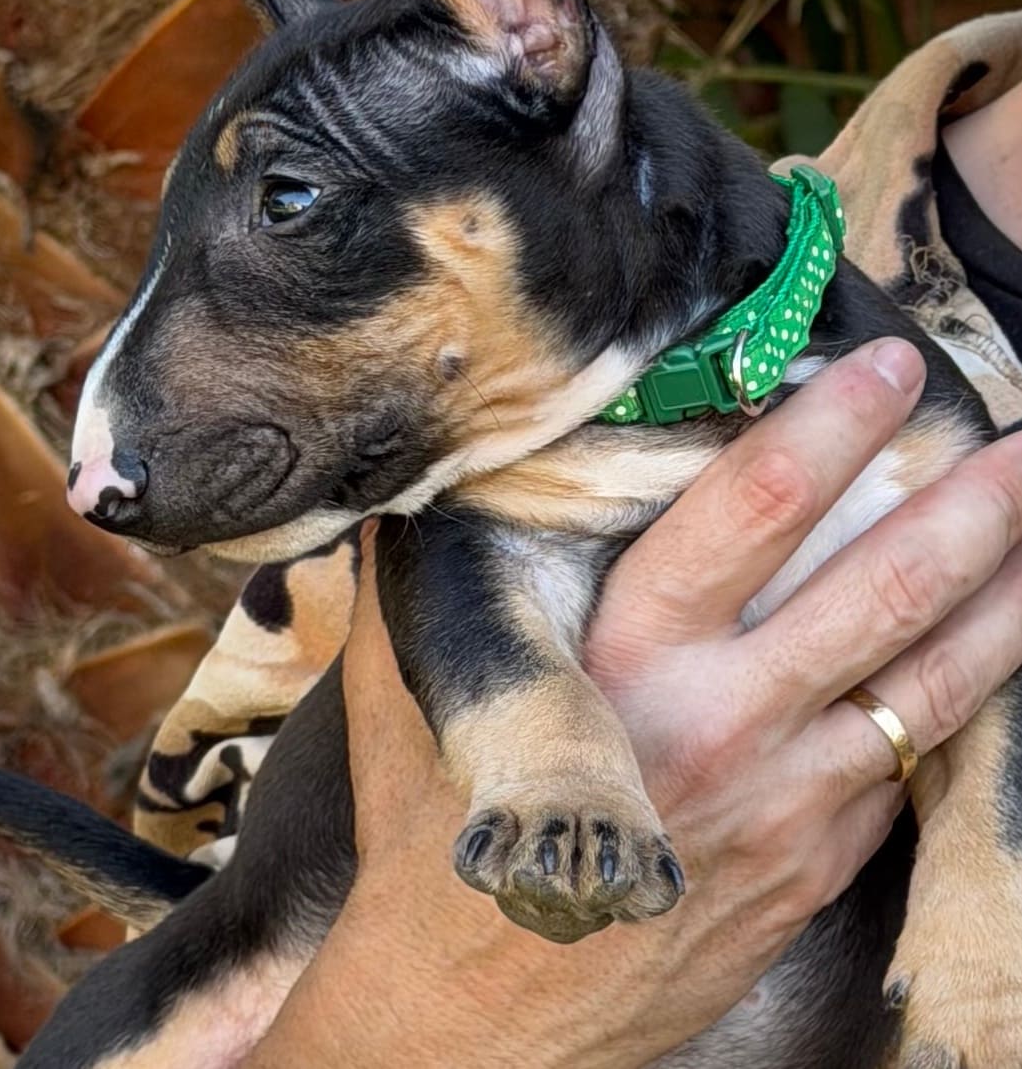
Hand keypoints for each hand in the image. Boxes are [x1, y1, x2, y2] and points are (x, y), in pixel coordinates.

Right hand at [247, 339, 1021, 1067]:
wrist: (482, 1021)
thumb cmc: (439, 849)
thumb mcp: (414, 701)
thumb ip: (425, 585)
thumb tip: (420, 484)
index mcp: (628, 665)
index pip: (752, 514)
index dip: (826, 428)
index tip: (881, 372)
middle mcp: (726, 725)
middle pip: (876, 592)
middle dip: (963, 505)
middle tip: (1016, 436)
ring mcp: (789, 806)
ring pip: (929, 685)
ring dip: (1003, 599)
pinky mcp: (816, 867)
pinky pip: (902, 767)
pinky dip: (952, 697)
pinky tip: (985, 652)